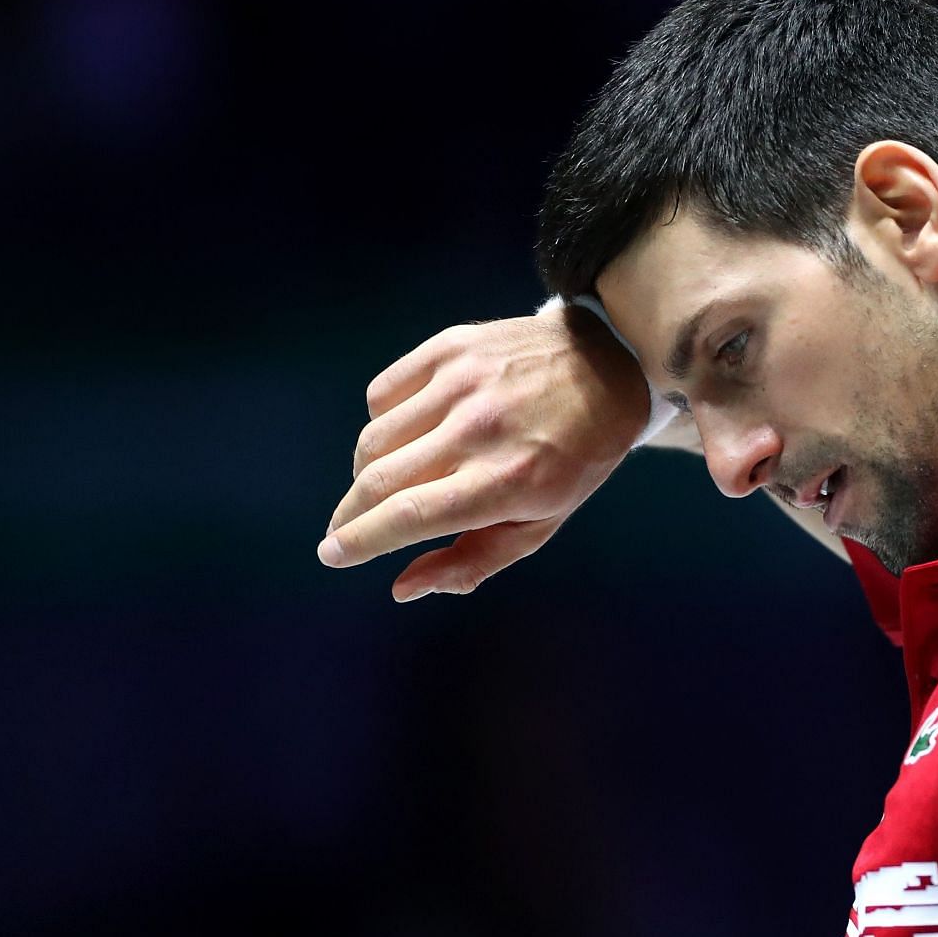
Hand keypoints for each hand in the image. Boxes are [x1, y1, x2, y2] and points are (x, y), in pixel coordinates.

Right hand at [319, 305, 649, 599]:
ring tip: (392, 482)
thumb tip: (402, 588)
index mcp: (507, 481)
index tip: (332, 555)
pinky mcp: (449, 348)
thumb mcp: (539, 523)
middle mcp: (479, 429)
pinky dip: (384, 423)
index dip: (359, 541)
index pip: (408, 516)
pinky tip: (412, 433)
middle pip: (377, 480)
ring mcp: (461, 382)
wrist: (606, 367)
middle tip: (342, 532)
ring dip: (367, 472)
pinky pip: (382, 395)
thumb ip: (471, 561)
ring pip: (374, 439)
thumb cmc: (573, 459)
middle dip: (349, 516)